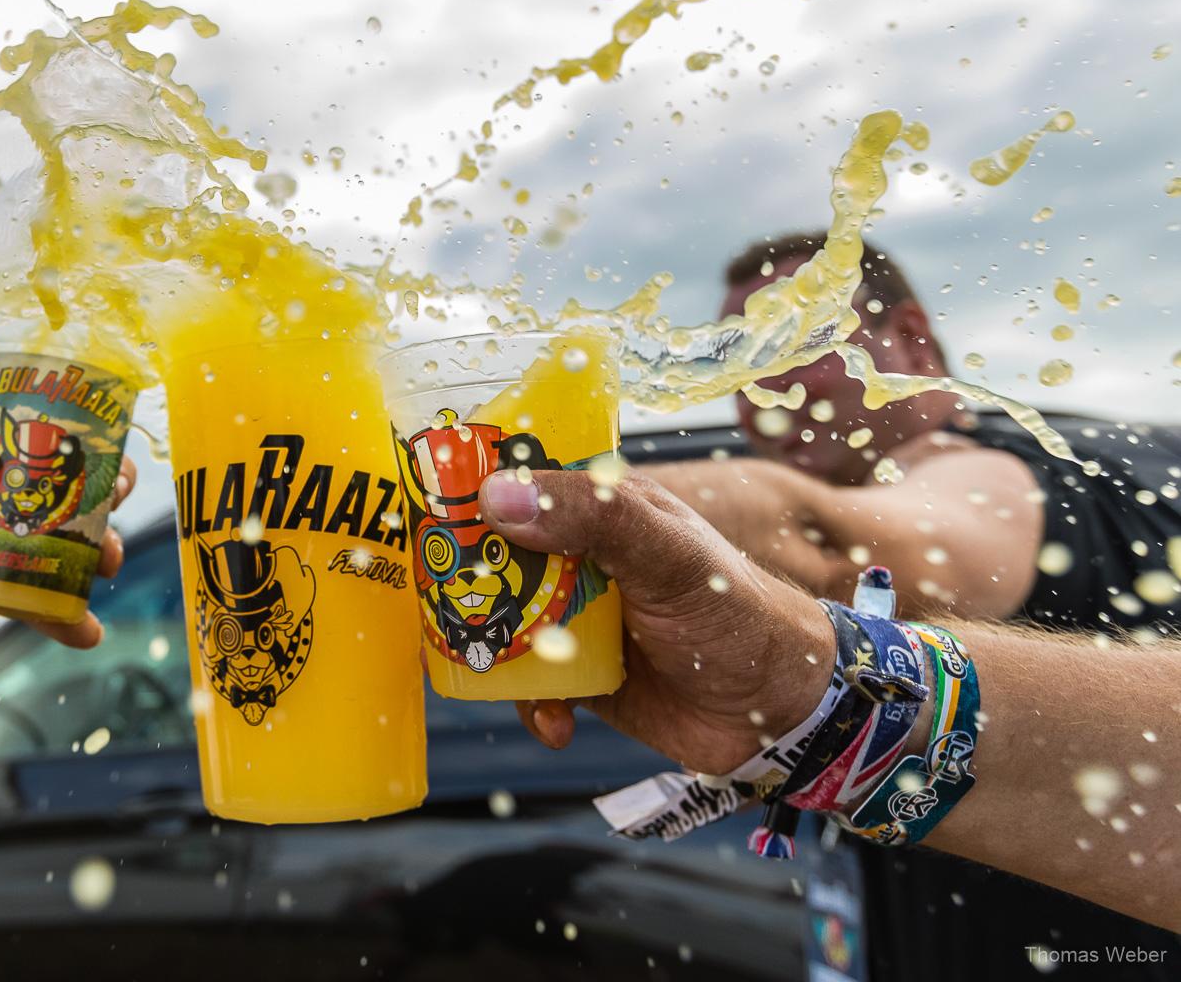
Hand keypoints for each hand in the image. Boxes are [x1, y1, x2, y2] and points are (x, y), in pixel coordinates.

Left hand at [0, 423, 136, 647]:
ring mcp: (0, 545)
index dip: (81, 437)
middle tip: (114, 507)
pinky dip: (65, 618)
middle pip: (67, 489)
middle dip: (103, 496)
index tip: (105, 451)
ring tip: (106, 568)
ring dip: (95, 556)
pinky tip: (85, 632)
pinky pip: (38, 603)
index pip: (39, 433)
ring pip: (64, 547)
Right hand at [477, 467, 833, 774]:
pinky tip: (557, 725)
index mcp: (598, 508)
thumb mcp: (668, 553)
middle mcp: (577, 557)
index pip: (517, 482)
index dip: (467, 492)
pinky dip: (531, 708)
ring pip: (497, 625)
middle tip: (446, 609)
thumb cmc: (738, 610)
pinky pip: (527, 688)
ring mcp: (573, 617)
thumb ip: (591, 517)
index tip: (424, 516)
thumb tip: (497, 498)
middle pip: (489, 558)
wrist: (784, 710)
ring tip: (503, 672)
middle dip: (462, 587)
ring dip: (491, 653)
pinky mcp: (579, 676)